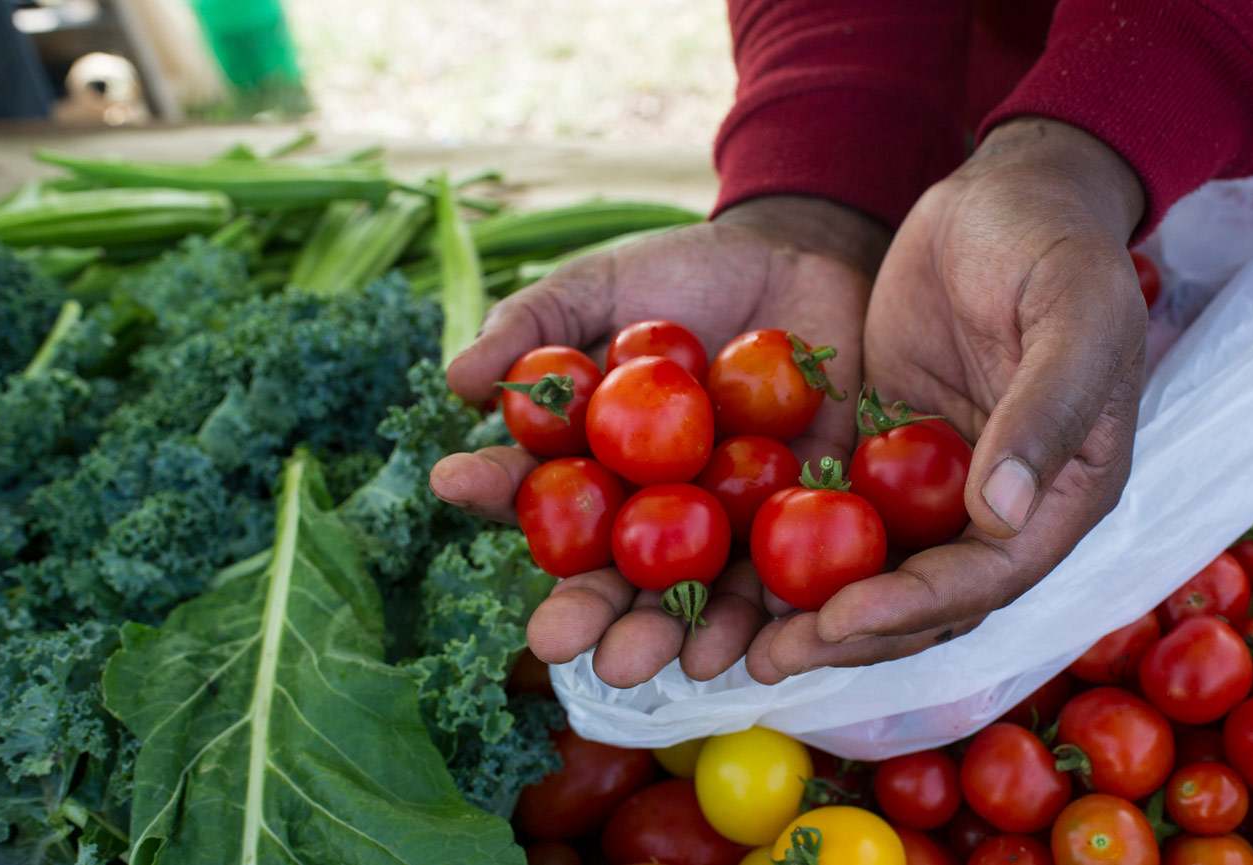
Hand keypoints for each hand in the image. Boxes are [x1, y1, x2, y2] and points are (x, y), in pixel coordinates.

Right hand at [428, 195, 889, 686]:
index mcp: (593, 461)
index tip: (453, 479)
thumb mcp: (598, 286)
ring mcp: (723, 519)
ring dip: (663, 635)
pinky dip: (762, 618)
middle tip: (554, 642)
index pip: (536, 487)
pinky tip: (744, 652)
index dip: (495, 487)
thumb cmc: (682, 273)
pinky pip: (782, 577)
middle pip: (611, 570)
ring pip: (691, 593)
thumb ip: (532, 325)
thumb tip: (457, 380)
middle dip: (583, 608)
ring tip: (638, 666)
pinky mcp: (799, 519)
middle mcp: (650, 505)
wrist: (798, 255)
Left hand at [747, 118, 1148, 681]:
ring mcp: (936, 481)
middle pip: (922, 594)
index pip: (987, 577)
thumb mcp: (1074, 314)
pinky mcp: (884, 449)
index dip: (915, 608)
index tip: (837, 621)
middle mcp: (999, 506)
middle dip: (847, 631)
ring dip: (811, 606)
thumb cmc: (1055, 246)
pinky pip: (838, 508)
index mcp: (1062, 494)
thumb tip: (1001, 513)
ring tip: (734, 640)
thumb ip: (1047, 411)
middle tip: (765, 660)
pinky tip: (729, 562)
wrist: (1005, 194)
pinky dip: (793, 543)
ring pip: (874, 565)